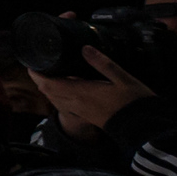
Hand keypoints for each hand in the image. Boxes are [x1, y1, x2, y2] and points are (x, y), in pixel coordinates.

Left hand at [31, 45, 154, 140]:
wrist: (144, 128)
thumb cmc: (135, 103)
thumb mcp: (122, 78)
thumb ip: (103, 63)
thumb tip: (84, 48)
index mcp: (81, 92)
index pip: (47, 83)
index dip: (36, 72)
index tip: (32, 60)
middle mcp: (76, 103)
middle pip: (47, 90)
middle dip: (39, 76)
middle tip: (41, 61)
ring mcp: (81, 110)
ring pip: (55, 98)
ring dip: (48, 85)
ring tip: (52, 70)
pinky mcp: (87, 115)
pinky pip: (65, 103)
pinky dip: (60, 93)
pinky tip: (70, 83)